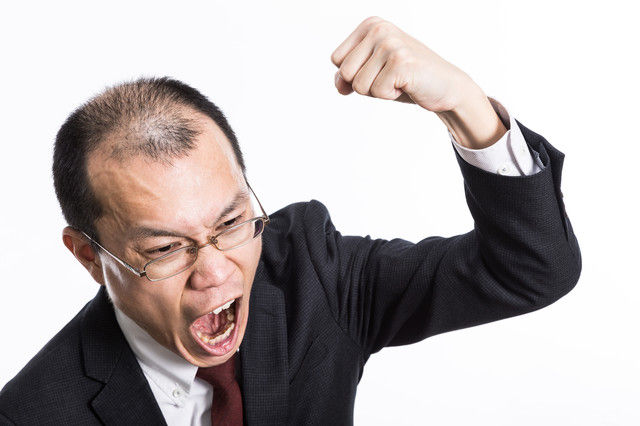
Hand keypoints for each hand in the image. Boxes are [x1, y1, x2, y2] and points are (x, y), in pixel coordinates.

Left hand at [331, 16, 506, 148]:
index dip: (354, 75)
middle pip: (345, 73)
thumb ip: (348, 75)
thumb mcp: (372, 73)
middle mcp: (379, 29)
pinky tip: (407, 85)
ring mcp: (391, 44)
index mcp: (370, 25)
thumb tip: (339, 84)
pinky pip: (377, 92)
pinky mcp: (401, 61)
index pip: (336, 60)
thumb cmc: (407, 80)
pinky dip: (391, 95)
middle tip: (390, 78)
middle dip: (366, 84)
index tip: (378, 70)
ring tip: (399, 80)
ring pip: (359, 85)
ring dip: (379, 91)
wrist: (445, 87)